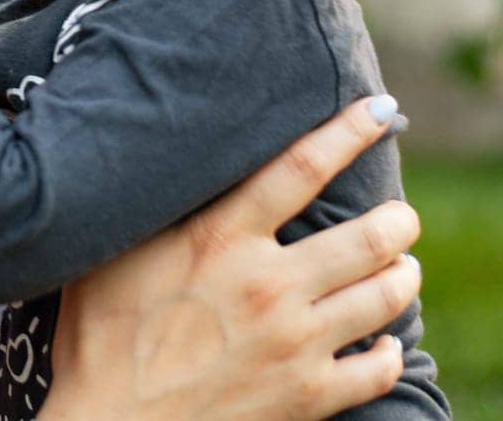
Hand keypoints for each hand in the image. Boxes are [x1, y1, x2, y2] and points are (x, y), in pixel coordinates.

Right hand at [39, 97, 421, 419]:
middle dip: (398, 220)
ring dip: (403, 274)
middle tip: (401, 215)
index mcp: (220, 238)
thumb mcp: (113, 253)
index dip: (348, 131)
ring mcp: (295, 343)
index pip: (300, 167)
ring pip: (386, 296)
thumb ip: (152, 208)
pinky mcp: (308, 396)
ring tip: (402, 266)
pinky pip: (380, 369)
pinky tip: (383, 342)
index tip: (382, 110)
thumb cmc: (98, 336)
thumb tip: (157, 156)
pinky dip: (390, 350)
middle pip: (369, 236)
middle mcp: (269, 284)